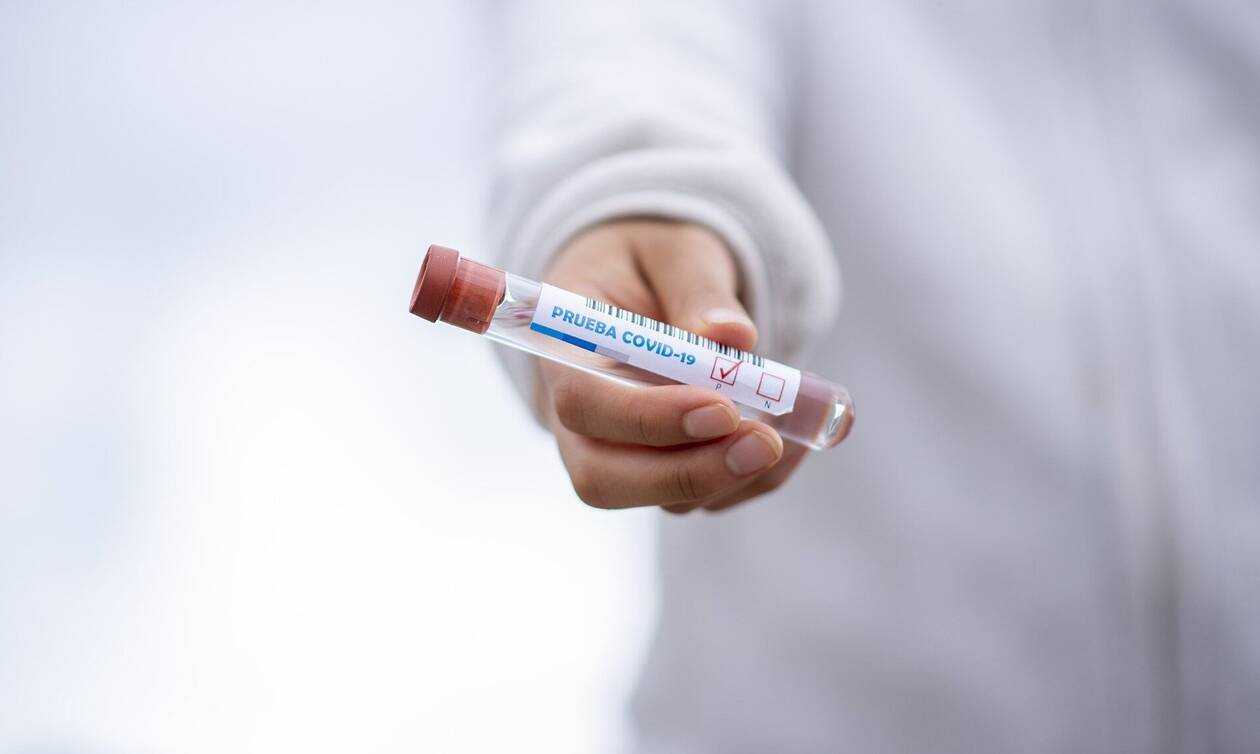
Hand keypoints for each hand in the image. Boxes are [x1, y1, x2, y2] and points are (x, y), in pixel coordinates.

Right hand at [537, 219, 807, 513]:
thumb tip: (731, 338)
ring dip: (735, 475)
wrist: (652, 281)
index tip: (720, 408)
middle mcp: (580, 418)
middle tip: (763, 443)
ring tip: (793, 427)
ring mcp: (621, 454)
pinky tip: (795, 435)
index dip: (647, 418)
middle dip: (689, 473)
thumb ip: (697, 287)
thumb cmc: (650, 260)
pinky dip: (759, 478)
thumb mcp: (675, 250)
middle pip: (605, 478)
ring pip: (665, 498)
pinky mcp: (667, 472)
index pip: (582, 403)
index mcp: (563, 351)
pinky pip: (712, 497)